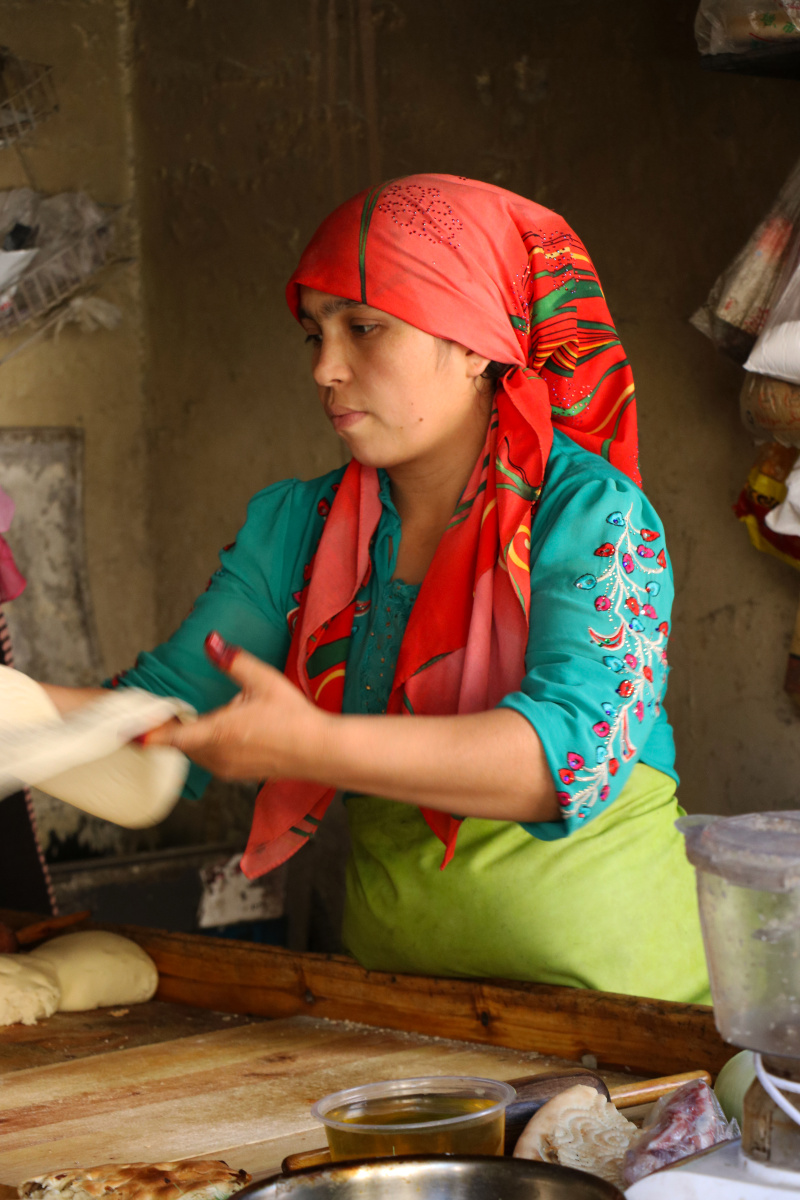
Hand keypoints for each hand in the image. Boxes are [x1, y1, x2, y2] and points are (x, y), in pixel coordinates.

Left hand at [145, 632, 330, 781]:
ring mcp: (226, 768)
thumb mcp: (263, 680)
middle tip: (165, 711)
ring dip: (191, 737)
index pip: (169, 736)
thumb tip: (210, 641)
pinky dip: (207, 746)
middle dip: (171, 728)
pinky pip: (210, 759)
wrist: (320, 751)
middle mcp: (216, 756)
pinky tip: (225, 731)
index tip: (125, 730)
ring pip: (195, 752)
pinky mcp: (237, 774)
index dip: (144, 733)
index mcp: (217, 733)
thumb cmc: (294, 717)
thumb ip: (233, 660)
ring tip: (197, 718)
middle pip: (180, 743)